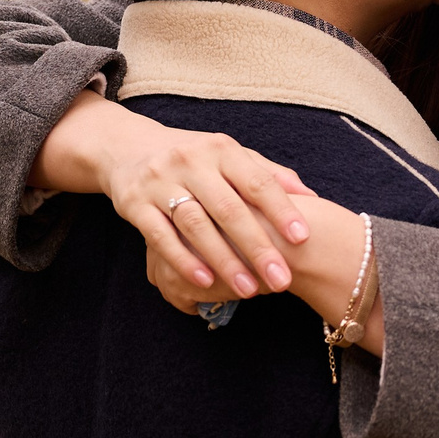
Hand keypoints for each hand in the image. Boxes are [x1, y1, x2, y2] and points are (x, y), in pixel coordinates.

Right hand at [32, 89, 313, 300]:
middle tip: (281, 280)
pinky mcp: (135, 203)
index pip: (256, 181)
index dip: (281, 209)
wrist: (128, 147)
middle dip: (257, 247)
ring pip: (196, 225)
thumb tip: (310, 195)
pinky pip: (161, 236)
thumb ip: (267, 174)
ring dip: (224, 260)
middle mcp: (190, 161)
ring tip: (250, 290)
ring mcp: (160, 181)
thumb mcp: (229, 156)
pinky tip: (206, 283)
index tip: (303, 238)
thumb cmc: (194, 158)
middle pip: (228, 208)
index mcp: (221, 149)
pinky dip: (184, 260)